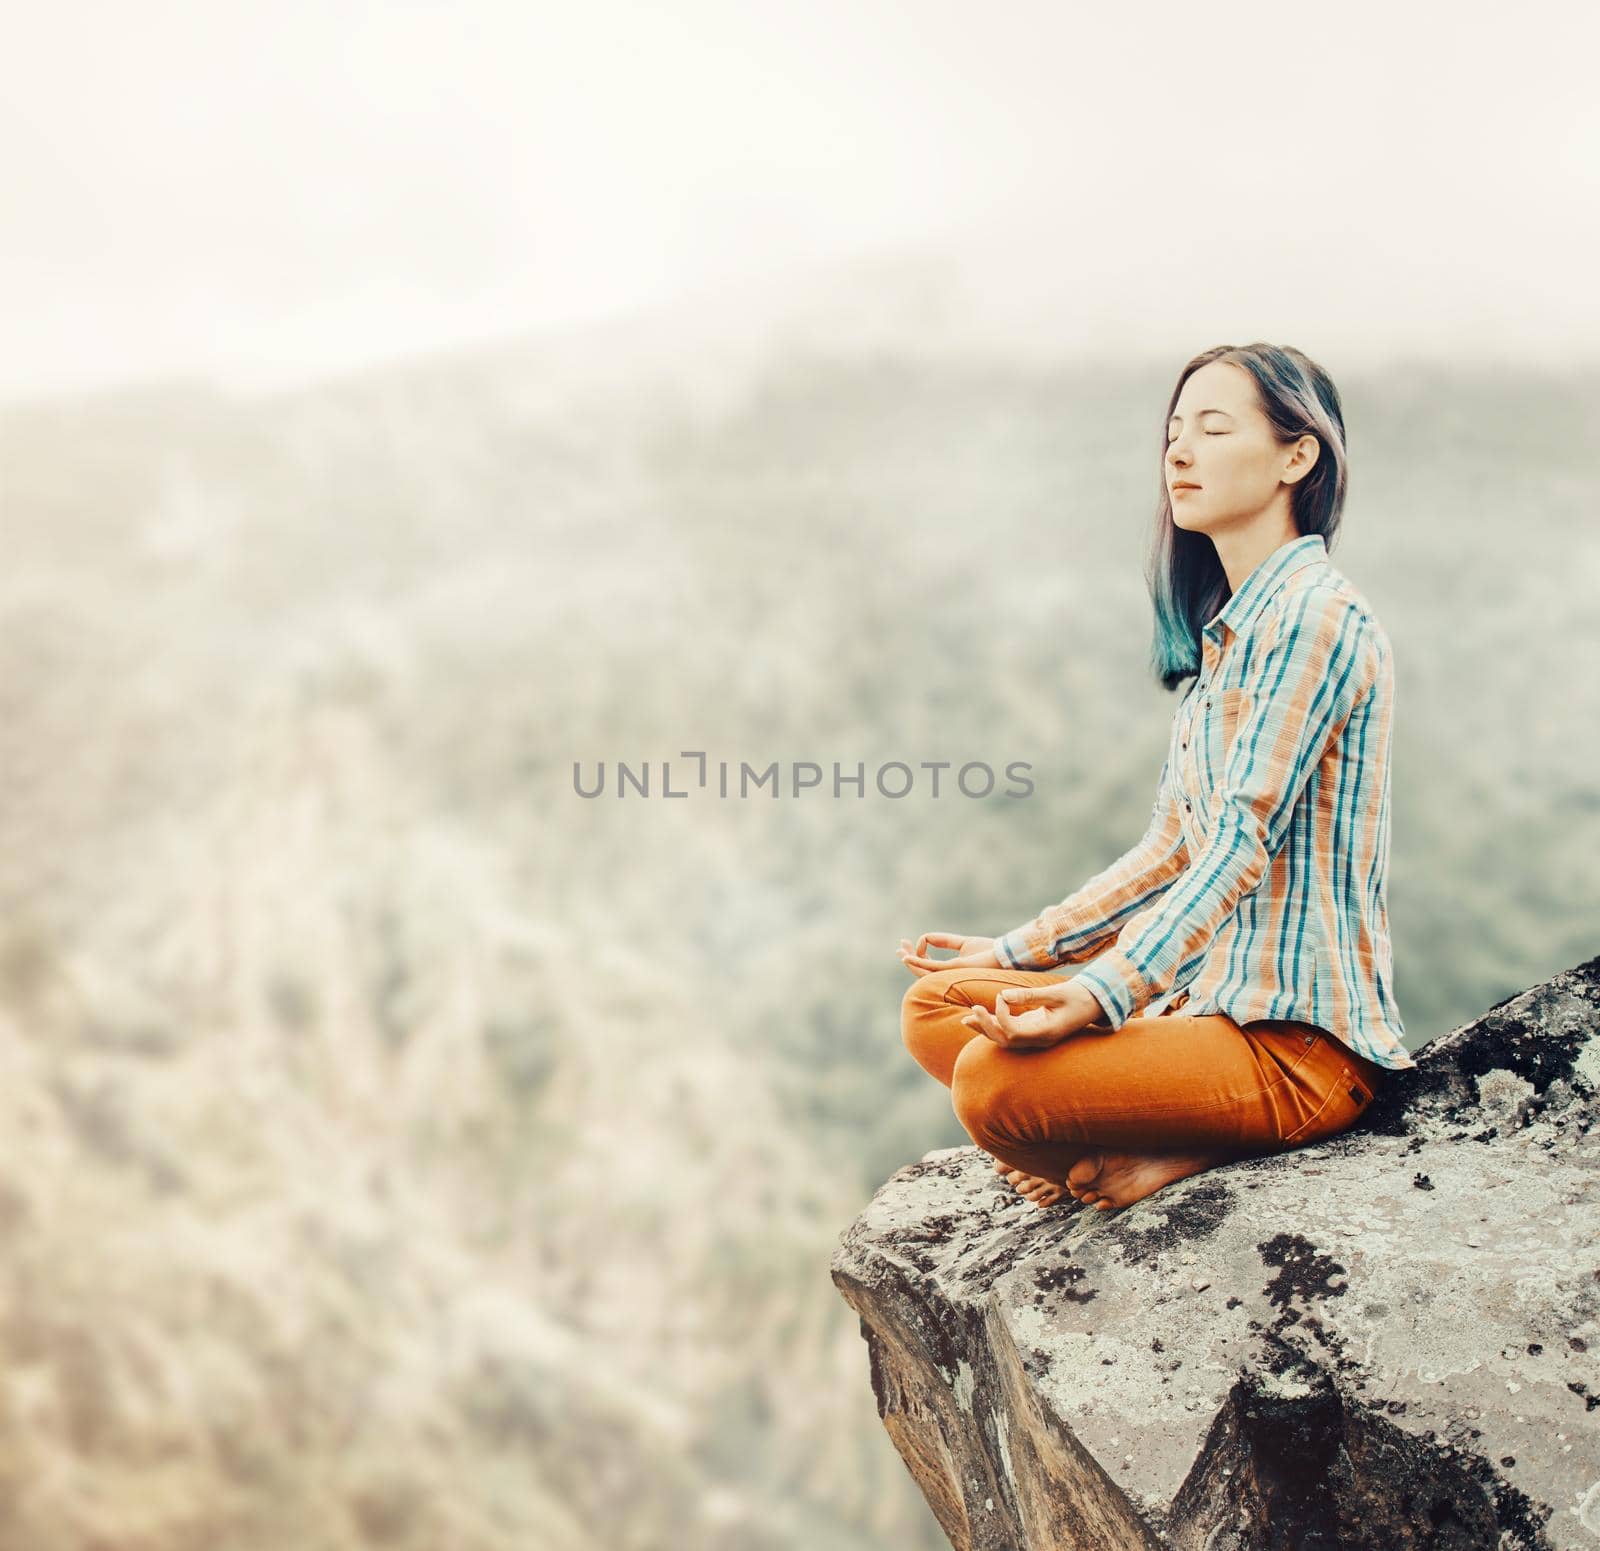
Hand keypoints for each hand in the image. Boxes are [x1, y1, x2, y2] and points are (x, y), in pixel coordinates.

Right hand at [899, 932, 998, 975]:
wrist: (1002, 955)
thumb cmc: (987, 951)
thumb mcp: (962, 943)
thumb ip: (945, 940)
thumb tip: (927, 936)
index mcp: (951, 970)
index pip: (929, 965)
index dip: (919, 954)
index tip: (920, 940)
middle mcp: (949, 975)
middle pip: (922, 970)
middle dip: (909, 958)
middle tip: (900, 948)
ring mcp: (950, 974)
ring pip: (923, 971)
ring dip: (910, 960)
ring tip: (901, 951)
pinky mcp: (953, 969)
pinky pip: (931, 967)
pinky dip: (918, 962)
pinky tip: (908, 958)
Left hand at [959, 979, 1106, 1050]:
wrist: (1094, 1003)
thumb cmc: (1078, 996)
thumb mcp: (1055, 993)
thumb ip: (1029, 995)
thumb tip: (1003, 995)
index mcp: (1046, 1033)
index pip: (1014, 1032)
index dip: (1002, 1015)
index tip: (1001, 995)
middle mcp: (1039, 1040)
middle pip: (1005, 1041)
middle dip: (986, 1027)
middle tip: (971, 1011)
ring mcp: (1036, 1037)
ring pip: (1005, 1039)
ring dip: (986, 1029)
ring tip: (967, 1019)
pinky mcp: (1033, 1030)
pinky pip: (1010, 1032)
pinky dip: (994, 1025)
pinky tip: (979, 1017)